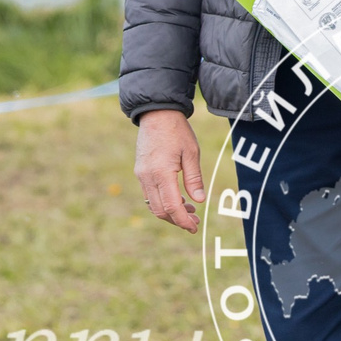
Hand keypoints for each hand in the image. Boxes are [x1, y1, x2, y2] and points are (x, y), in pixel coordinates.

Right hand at [133, 109, 203, 231]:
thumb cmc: (177, 131)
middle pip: (159, 210)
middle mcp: (147, 177)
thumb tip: (200, 200)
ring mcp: (141, 175)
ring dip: (170, 212)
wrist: (156, 113)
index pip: (171, 206)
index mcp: (161, 173)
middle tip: (194, 222)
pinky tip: (178, 198)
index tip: (194, 227)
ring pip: (153, 204)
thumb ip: (194, 178)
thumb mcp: (191, 153)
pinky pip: (149, 194)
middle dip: (177, 220)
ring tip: (190, 210)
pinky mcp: (140, 171)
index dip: (183, 220)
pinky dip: (163, 201)